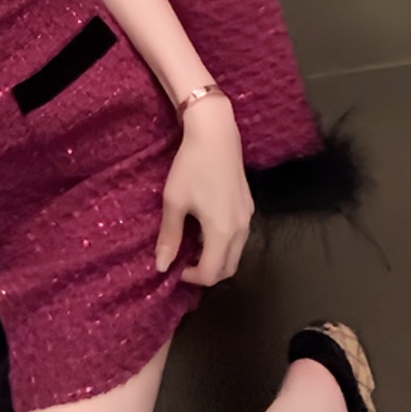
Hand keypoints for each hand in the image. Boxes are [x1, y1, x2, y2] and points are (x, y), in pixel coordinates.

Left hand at [155, 95, 254, 285]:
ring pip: (236, 253)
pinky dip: (224, 243)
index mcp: (221, 232)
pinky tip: (205, 225)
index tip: (174, 267)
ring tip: (192, 243)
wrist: (216, 133)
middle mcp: (241, 230)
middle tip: (184, 261)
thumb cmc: (191, 166)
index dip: (191, 278)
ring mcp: (248, 217)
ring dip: (216, 258)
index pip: (210, 273)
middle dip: (206, 272)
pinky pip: (239, 237)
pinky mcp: (249, 206)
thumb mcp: (174, 201)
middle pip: (228, 269)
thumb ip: (169, 236)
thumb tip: (161, 267)